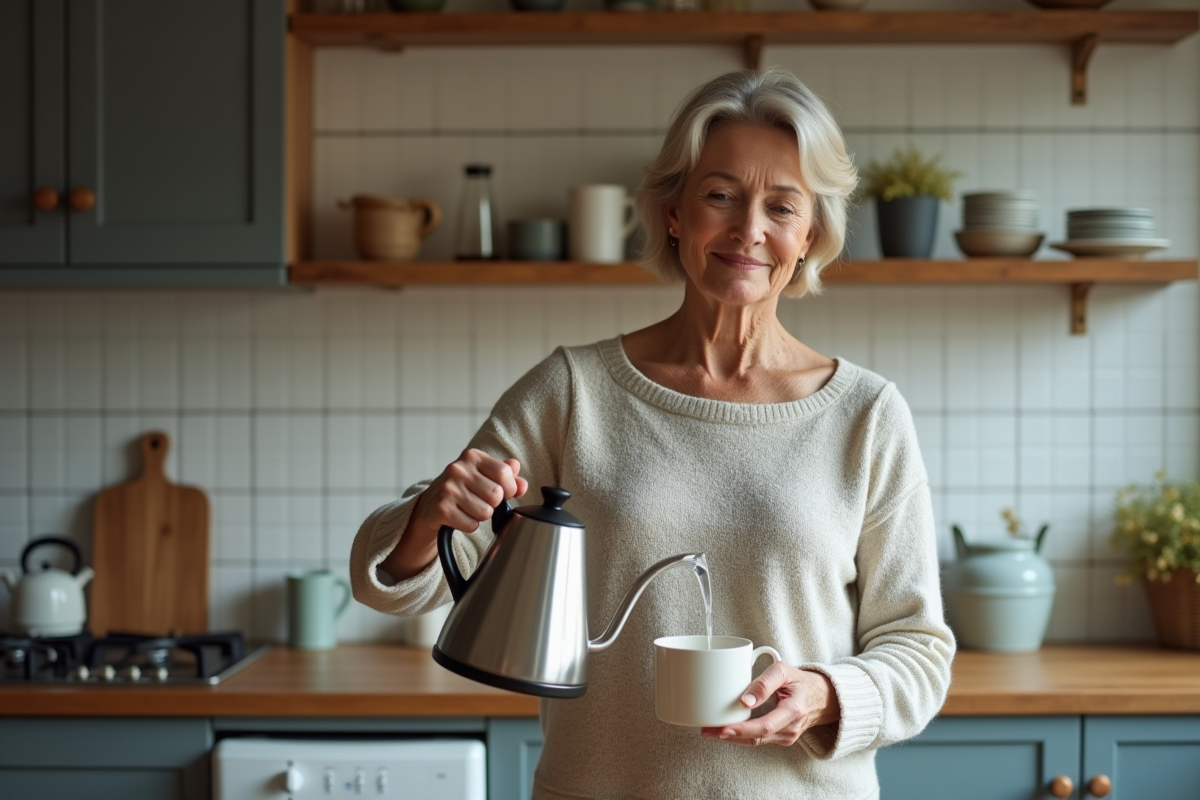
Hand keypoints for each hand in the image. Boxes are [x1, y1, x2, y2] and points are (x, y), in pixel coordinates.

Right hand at [413, 448, 529, 537]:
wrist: (430, 504)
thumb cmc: (463, 488)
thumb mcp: (484, 475)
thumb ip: (507, 476)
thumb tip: (522, 484)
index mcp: (472, 456)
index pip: (504, 472)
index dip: (510, 488)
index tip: (503, 492)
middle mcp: (458, 469)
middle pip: (496, 494)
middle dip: (493, 504)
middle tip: (481, 501)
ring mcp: (448, 489)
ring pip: (485, 512)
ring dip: (481, 516)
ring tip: (469, 508)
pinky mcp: (441, 509)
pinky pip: (471, 525)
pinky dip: (469, 525)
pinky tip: (460, 517)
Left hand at [700, 663, 838, 746]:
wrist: (821, 697)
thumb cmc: (800, 681)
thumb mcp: (784, 671)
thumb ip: (764, 683)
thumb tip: (745, 700)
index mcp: (794, 710)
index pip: (765, 726)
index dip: (742, 730)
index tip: (722, 728)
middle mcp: (791, 728)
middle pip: (757, 738)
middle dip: (730, 736)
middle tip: (707, 731)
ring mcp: (786, 737)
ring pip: (755, 742)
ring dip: (732, 738)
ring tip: (710, 731)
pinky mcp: (780, 738)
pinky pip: (758, 740)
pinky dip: (741, 736)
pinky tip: (725, 731)